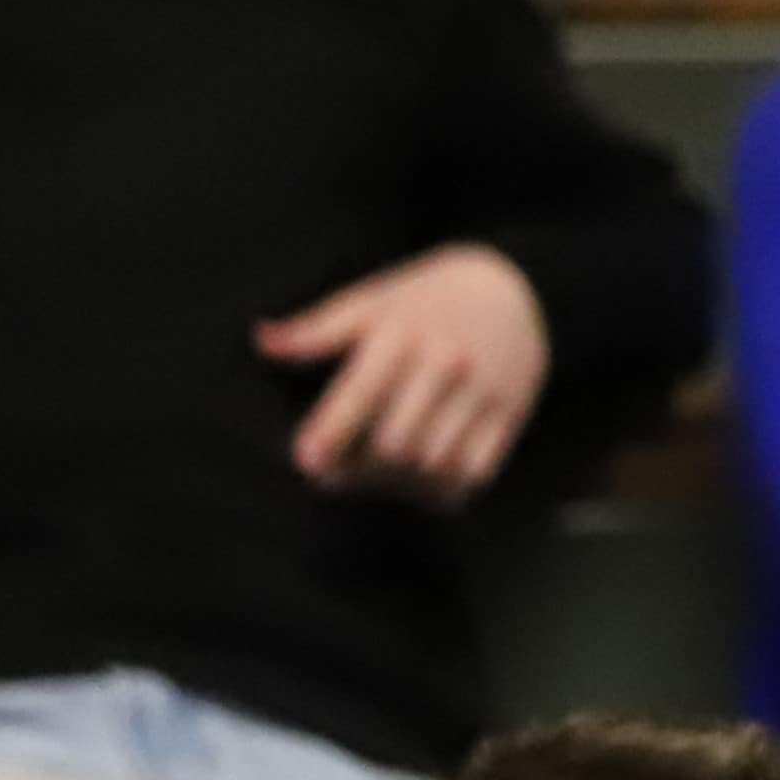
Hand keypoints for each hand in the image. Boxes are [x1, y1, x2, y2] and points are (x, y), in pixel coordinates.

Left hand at [261, 244, 549, 503]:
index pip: (361, 395)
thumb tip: (262, 341)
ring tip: (373, 479)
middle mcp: (447, 365)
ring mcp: (483, 394)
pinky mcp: (509, 417)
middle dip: (358, 469)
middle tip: (334, 476)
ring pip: (434, 465)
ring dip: (397, 483)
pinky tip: (419, 481)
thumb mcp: (373, 300)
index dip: (329, 436)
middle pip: (395, 443)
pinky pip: (474, 473)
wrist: (517, 290)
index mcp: (405, 335)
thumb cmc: (428, 298)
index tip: (307, 461)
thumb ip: (317, 329)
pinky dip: (441, 489)